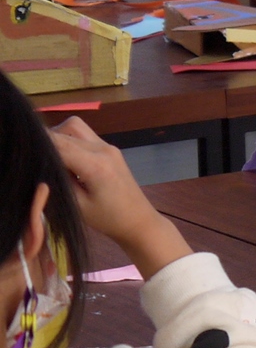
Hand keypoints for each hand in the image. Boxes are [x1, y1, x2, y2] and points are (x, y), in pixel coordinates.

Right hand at [49, 118, 190, 277]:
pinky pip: (83, 135)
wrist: (138, 220)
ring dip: (59, 137)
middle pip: (65, 131)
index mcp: (96, 164)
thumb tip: (41, 163)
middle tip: (39, 161)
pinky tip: (67, 161)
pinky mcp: (109, 149)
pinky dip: (70, 141)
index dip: (39, 146)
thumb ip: (58, 182)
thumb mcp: (77, 205)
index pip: (59, 144)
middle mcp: (103, 149)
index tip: (25, 154)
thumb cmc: (108, 218)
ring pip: (75, 127)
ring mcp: (108, 146)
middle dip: (47, 142)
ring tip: (54, 160)